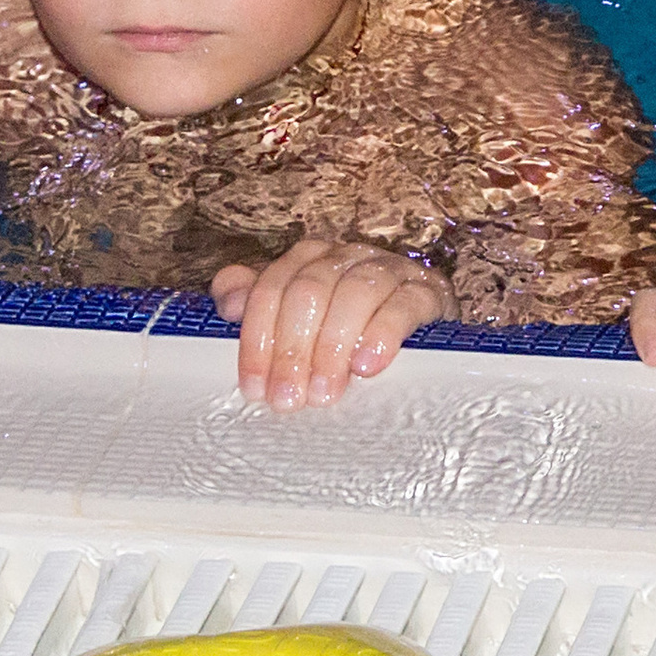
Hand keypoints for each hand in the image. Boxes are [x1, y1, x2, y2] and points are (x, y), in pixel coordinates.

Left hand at [212, 241, 458, 410]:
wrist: (422, 330)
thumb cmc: (349, 331)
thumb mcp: (300, 321)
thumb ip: (260, 304)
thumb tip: (228, 303)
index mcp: (309, 258)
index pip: (272, 288)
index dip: (258, 339)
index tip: (255, 388)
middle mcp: (347, 256)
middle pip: (309, 291)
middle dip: (293, 349)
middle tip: (289, 399)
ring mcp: (391, 269)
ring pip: (355, 293)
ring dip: (333, 346)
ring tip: (325, 392)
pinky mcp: (427, 290)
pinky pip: (404, 304)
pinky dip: (383, 334)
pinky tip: (368, 365)